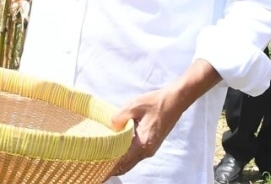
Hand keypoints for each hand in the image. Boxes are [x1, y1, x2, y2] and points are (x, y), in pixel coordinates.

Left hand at [104, 60, 219, 177]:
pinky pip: (135, 155)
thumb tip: (110, 126)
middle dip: (112, 168)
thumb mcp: (133, 106)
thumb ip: (119, 117)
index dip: (110, 167)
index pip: (123, 161)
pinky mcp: (151, 144)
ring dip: (118, 163)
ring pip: (131, 161)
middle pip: (126, 165)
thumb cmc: (155, 103)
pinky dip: (124, 157)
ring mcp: (150, 149)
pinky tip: (114, 152)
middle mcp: (147, 150)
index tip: (98, 170)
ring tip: (101, 161)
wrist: (174, 101)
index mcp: (143, 143)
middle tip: (96, 167)